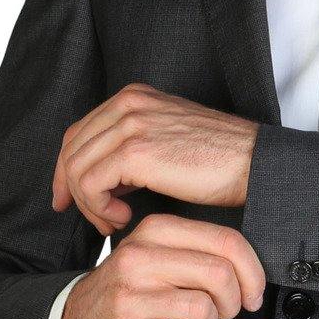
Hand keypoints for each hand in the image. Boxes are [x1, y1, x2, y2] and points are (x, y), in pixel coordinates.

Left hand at [52, 82, 259, 235]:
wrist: (251, 162)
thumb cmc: (220, 158)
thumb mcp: (168, 138)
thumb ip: (133, 145)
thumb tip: (105, 177)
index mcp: (133, 97)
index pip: (79, 132)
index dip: (67, 169)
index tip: (68, 199)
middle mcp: (127, 103)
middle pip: (72, 149)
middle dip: (72, 190)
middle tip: (94, 219)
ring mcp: (129, 124)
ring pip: (77, 169)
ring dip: (90, 204)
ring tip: (114, 221)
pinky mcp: (135, 151)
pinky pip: (91, 184)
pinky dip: (99, 207)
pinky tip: (123, 216)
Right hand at [58, 213, 266, 318]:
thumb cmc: (129, 287)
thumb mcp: (158, 252)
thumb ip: (200, 251)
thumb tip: (251, 270)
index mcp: (155, 231)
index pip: (226, 241)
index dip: (252, 271)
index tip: (253, 290)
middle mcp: (140, 258)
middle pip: (220, 274)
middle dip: (234, 299)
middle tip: (225, 310)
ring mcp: (131, 297)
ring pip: (205, 308)